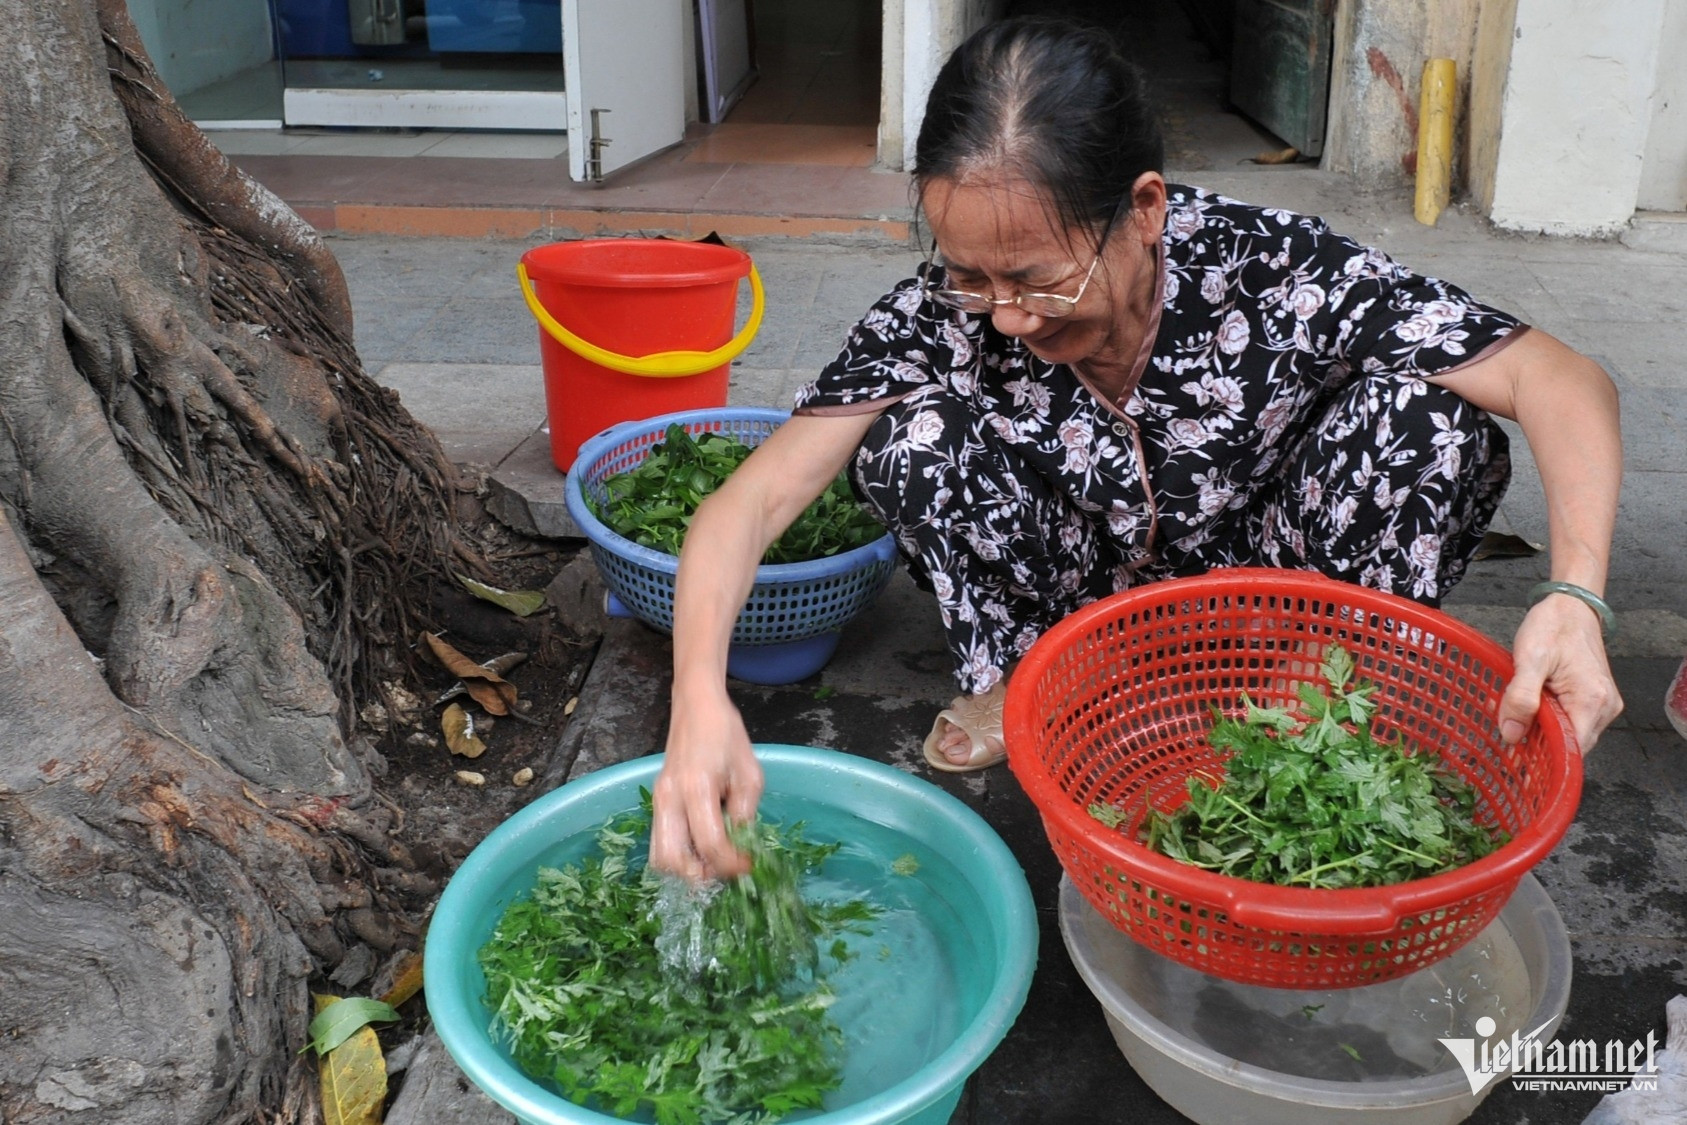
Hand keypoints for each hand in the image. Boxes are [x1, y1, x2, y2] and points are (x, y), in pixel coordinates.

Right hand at [650, 688, 762, 881]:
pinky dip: (680, 854)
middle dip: (702, 875)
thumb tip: (739, 846)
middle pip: (673, 861)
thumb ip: (745, 813)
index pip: (710, 844)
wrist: (696, 707)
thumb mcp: (750, 773)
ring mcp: (658, 801)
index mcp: (696, 788)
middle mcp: (669, 799)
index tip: (749, 865)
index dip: (732, 864)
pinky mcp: (656, 802)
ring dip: (687, 868)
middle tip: (726, 868)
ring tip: (713, 861)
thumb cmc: (726, 734)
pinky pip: (661, 842)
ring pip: (660, 857)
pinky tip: (702, 846)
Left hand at [1498, 593, 1623, 751]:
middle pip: (1570, 745)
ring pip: (1569, 734)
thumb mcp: (1529, 658)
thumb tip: (1511, 734)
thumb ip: (1520, 698)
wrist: (1571, 606)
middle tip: (1506, 732)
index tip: (1516, 761)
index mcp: (1592, 700)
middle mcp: (1604, 708)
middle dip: (1537, 744)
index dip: (1544, 759)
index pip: (1572, 750)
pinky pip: (1570, 720)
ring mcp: (1602, 705)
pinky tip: (1527, 708)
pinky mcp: (1594, 700)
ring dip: (1540, 730)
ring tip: (1513, 716)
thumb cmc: (1552, 626)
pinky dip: (1548, 719)